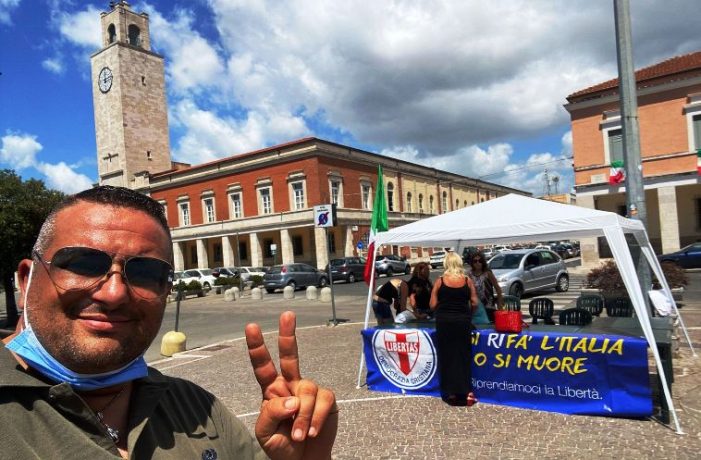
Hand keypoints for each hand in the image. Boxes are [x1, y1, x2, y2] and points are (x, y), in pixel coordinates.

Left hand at [246, 311, 337, 459]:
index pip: (263, 366)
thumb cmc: (281, 446)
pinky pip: (323, 400)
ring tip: (299, 435)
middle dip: (288, 335)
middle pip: (289, 356)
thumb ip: (271, 413)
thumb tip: (290, 398)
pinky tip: (310, 431)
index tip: (251, 327)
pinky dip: (315, 417)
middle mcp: (290, 385)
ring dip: (302, 415)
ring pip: (306, 390)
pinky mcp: (326, 400)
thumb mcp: (265, 434)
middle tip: (287, 314)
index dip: (257, 347)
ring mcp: (309, 391)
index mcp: (271, 391)